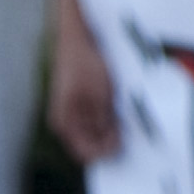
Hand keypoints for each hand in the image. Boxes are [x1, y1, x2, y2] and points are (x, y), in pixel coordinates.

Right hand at [48, 0, 120, 163]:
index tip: (125, 142)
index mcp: (65, 123)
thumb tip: (111, 145)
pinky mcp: (80, 104)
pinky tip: (119, 110)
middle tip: (128, 129)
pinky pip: (95, 121)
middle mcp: (65, 123)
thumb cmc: (85, 65)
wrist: (77, 39)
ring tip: (125, 117)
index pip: (87, 154)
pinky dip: (108, 120)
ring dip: (110, 131)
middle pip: (91, 146)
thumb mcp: (98, 95)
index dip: (107, 153)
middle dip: (109, 142)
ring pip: (95, 134)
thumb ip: (102, 121)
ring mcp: (72, 114)